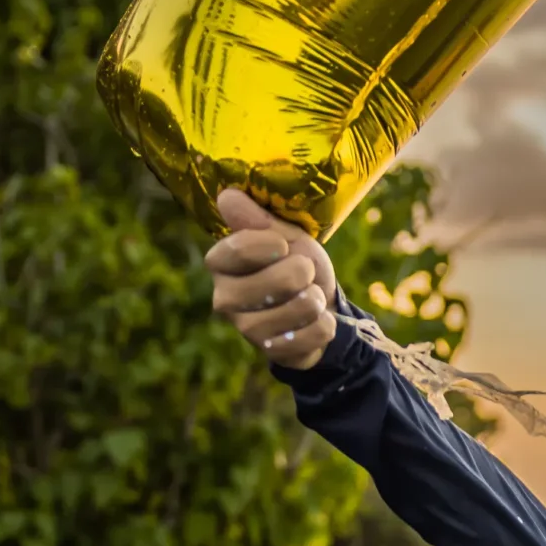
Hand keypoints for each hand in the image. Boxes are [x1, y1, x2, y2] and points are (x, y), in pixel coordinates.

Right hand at [205, 187, 339, 369]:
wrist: (320, 307)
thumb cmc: (297, 264)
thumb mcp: (287, 236)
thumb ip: (258, 219)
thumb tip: (228, 195)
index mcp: (222, 263)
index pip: (238, 249)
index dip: (271, 244)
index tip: (284, 246)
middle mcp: (224, 297)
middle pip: (276, 281)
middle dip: (304, 274)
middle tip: (302, 274)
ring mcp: (245, 328)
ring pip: (299, 307)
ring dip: (317, 299)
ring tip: (309, 298)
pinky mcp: (269, 351)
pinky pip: (312, 333)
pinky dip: (324, 324)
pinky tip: (314, 322)